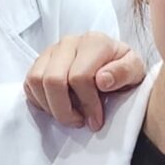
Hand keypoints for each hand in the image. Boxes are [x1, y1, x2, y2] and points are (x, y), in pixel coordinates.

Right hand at [22, 31, 147, 127]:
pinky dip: (40, 101)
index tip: (96, 121)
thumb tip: (102, 80)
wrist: (113, 63)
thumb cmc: (123, 70)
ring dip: (51, 106)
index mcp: (94, 42)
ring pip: (36, 81)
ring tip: (70, 115)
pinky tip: (58, 107)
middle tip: (79, 122)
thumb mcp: (135, 71)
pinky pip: (29, 84)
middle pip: (53, 80)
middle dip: (64, 110)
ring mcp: (51, 51)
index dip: (87, 104)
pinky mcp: (40, 62)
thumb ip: (124, 72)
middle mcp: (69, 42)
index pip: (80, 77)